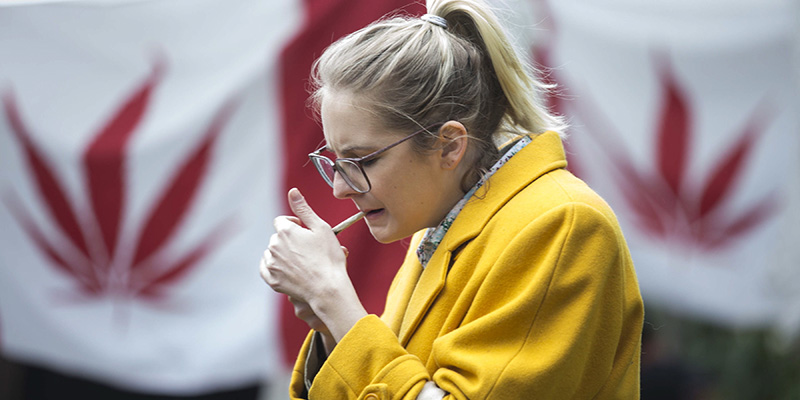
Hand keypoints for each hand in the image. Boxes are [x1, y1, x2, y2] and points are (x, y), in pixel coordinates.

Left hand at [259, 188, 366, 341]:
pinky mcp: (272, 280)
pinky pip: (266, 268)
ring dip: (282, 253)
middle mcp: (274, 245)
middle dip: (289, 240)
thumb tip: (292, 191)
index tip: (305, 232)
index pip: (281, 221)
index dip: (294, 224)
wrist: (328, 288)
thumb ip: (303, 209)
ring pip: (272, 252)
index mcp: (285, 231)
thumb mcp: (321, 228)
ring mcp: (271, 264)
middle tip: (307, 250)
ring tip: (301, 261)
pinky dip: (274, 267)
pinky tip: (287, 269)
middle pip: (277, 237)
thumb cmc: (328, 257)